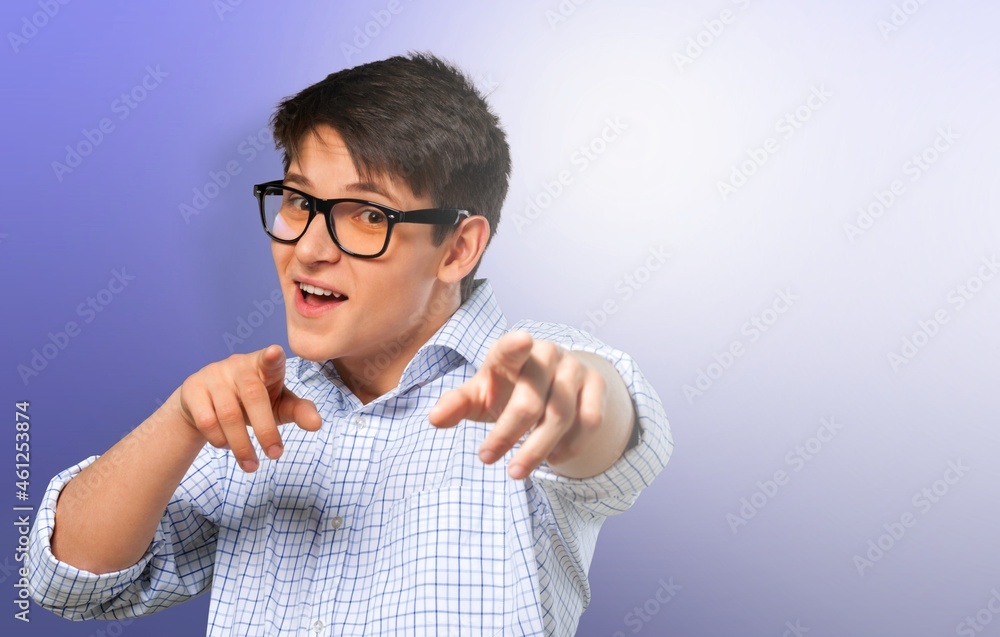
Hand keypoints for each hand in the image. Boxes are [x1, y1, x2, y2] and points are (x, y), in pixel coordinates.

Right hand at [177, 344, 322, 471]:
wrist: (205, 403)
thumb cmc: (252, 402)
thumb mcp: (278, 404)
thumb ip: (299, 411)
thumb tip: (317, 424)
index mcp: (263, 365)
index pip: (270, 359)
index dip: (272, 357)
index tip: (275, 353)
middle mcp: (238, 366)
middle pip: (254, 396)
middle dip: (266, 430)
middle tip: (276, 455)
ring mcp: (213, 375)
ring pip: (229, 414)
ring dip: (242, 445)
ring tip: (252, 465)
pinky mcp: (193, 389)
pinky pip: (207, 421)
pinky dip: (220, 440)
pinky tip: (227, 446)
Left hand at [428, 330, 606, 479]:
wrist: (554, 383)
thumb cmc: (506, 389)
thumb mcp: (480, 395)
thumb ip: (457, 404)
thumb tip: (433, 419)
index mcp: (511, 352)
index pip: (511, 347)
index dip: (516, 345)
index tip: (522, 340)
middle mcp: (546, 354)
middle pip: (531, 400)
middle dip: (508, 435)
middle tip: (487, 460)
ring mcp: (574, 368)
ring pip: (562, 415)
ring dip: (538, 449)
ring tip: (517, 471)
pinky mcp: (596, 385)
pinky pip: (590, 421)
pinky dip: (571, 445)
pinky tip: (552, 458)